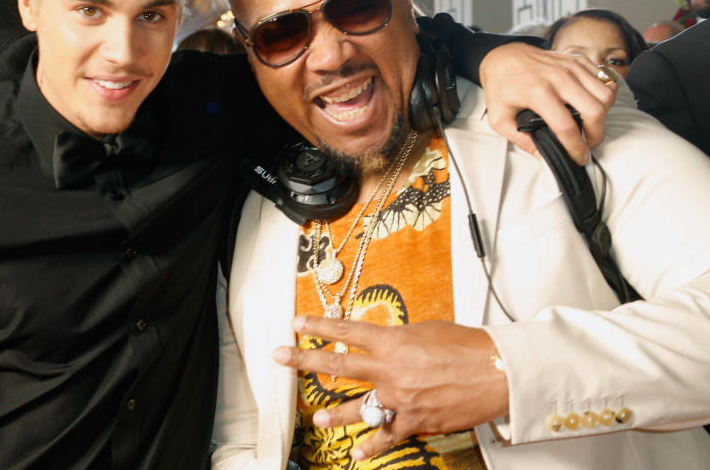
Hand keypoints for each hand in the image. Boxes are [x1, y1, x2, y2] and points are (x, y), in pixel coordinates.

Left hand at [273, 316, 507, 461]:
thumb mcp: (427, 330)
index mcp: (392, 341)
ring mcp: (399, 399)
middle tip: (280, 358)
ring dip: (333, 415)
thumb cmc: (468, 346)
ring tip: (316, 419)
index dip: (317, 326)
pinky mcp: (415, 421)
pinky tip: (357, 455)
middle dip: (303, 361)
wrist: (497, 372)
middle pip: (337, 365)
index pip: (345, 331)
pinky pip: (386, 437)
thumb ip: (399, 338)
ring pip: (355, 408)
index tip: (296, 324)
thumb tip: (383, 341)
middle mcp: (389, 370)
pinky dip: (371, 448)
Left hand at [479, 43, 616, 164]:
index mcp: (538, 93)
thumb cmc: (500, 85)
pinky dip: (604, 94)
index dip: (576, 148)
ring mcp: (571, 67)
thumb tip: (542, 157)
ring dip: (603, 114)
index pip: (566, 127)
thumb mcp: (499, 118)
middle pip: (595, 110)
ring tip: (591, 124)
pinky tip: (591, 103)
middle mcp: (558, 78)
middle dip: (596, 134)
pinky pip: (604, 78)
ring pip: (606, 94)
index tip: (578, 157)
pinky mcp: (577, 61)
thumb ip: (520, 140)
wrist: (502, 56)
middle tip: (588, 143)